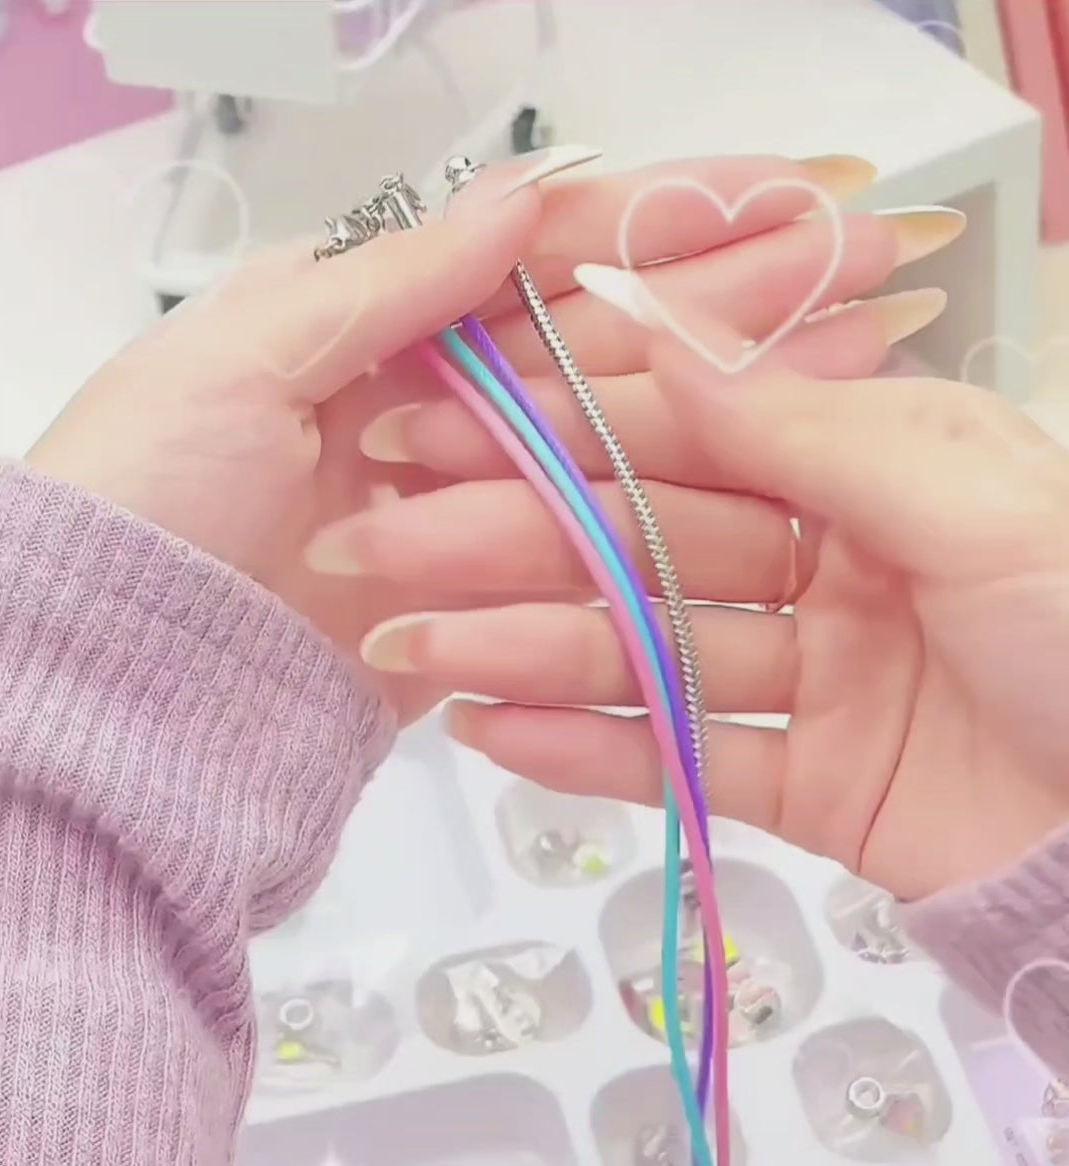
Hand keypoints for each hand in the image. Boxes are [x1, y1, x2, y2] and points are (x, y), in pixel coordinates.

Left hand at [24, 149, 880, 727]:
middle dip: (732, 295)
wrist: (117, 681)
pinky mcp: (489, 595)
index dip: (664, 227)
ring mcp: (472, 504)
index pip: (547, 259)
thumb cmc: (145, 503)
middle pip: (609, 342)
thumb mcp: (248, 360)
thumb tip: (515, 198)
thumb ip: (393, 286)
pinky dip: (681, 502)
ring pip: (622, 434)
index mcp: (380, 323)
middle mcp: (438, 407)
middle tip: (860, 260)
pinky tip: (768, 473)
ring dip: (733, 395)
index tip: (776, 202)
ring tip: (853, 354)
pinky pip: (595, 540)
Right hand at [335, 194, 1067, 900]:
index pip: (683, 436)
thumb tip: (669, 334)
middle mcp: (825, 562)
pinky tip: (491, 732)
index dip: (562, 431)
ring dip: (522, 651)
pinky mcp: (801, 782)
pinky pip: (678, 760)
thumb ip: (811, 427)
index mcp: (867, 469)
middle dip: (507, 545)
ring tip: (409, 652)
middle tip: (380, 550)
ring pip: (640, 653)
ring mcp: (807, 678)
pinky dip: (587, 752)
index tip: (441, 430)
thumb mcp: (969, 502)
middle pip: (639, 546)